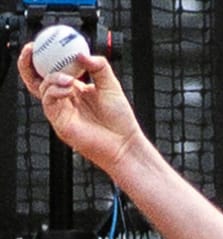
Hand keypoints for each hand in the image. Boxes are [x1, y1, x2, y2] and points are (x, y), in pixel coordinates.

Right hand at [18, 49, 141, 175]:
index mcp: (74, 89)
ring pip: (42, 89)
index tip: (41, 42)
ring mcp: (61, 112)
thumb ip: (99, 66)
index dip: (42, 56)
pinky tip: (69, 89)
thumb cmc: (120, 121)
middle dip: (28, 63)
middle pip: (36, 80)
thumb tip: (81, 54)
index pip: (51, 71)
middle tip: (32, 49)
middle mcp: (64, 99)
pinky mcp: (61, 124)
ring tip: (69, 79)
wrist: (125, 144)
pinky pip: (49, 102)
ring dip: (52, 78)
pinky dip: (55, 91)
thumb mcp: (111, 84)